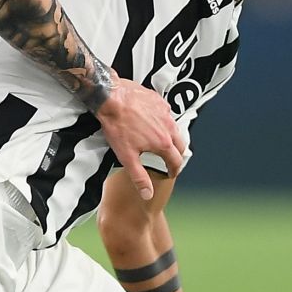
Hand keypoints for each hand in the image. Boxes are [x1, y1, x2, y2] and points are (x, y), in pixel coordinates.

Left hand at [95, 77, 186, 200]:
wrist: (111, 97)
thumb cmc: (118, 126)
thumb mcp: (127, 156)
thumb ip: (139, 176)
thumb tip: (147, 194)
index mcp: (163, 143)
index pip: (176, 161)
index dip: (174, 170)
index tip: (171, 173)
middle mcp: (169, 126)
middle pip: (181, 144)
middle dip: (177, 154)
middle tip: (171, 160)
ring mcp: (165, 111)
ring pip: (175, 128)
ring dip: (172, 137)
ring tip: (164, 143)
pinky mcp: (158, 100)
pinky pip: (166, 113)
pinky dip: (164, 121)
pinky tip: (154, 123)